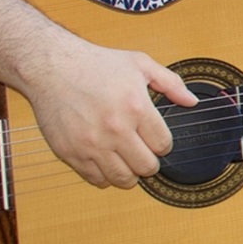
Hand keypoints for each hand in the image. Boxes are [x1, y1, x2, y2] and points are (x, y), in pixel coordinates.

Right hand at [20, 34, 195, 188]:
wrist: (51, 67)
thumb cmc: (95, 64)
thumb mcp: (140, 64)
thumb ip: (171, 83)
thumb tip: (191, 102)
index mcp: (136, 108)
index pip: (163, 145)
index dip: (163, 145)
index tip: (156, 139)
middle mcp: (115, 129)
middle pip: (146, 167)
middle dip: (150, 162)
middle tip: (143, 152)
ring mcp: (91, 144)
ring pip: (123, 179)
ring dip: (130, 174)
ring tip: (126, 160)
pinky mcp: (70, 153)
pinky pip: (95, 180)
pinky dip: (105, 176)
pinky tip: (106, 161)